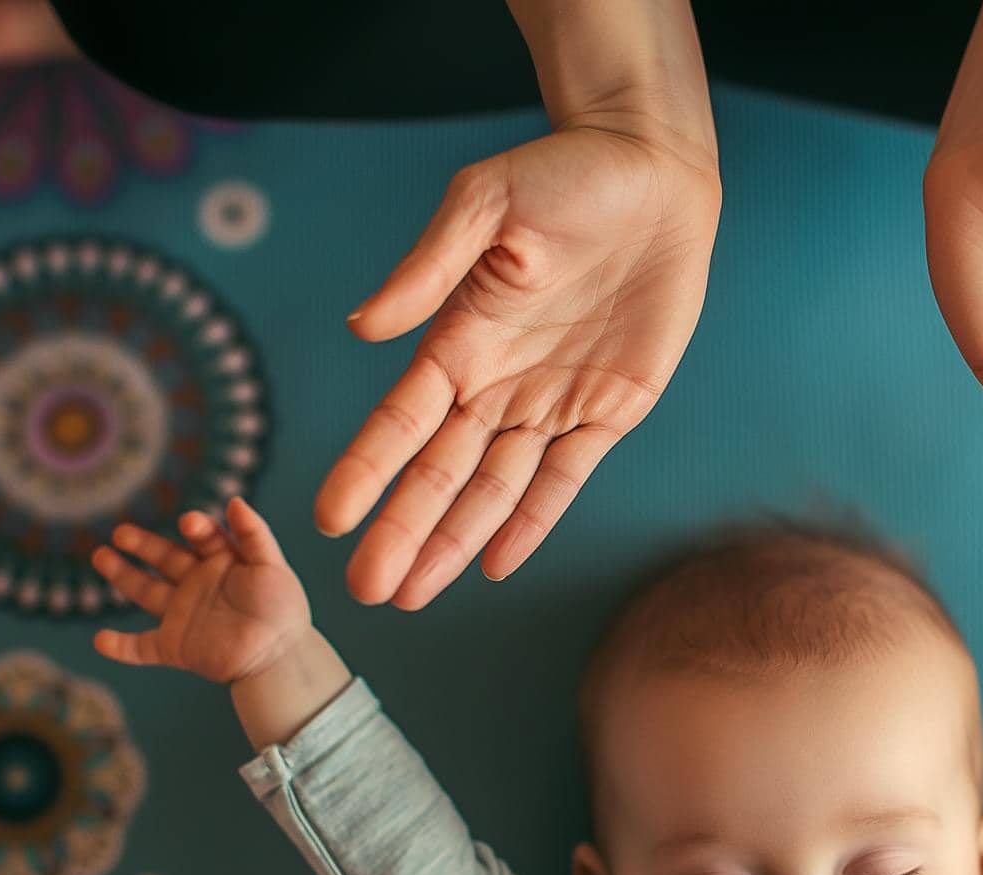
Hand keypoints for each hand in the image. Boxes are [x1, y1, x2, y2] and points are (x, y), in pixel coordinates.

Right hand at [89, 497, 311, 682]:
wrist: (281, 657)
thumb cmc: (282, 610)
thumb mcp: (273, 566)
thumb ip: (255, 534)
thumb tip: (234, 500)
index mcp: (222, 563)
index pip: (202, 537)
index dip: (196, 528)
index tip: (190, 524)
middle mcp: (198, 585)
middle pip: (165, 558)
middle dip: (142, 544)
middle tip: (121, 532)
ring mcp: (183, 615)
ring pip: (146, 592)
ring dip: (123, 575)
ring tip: (100, 556)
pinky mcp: (176, 647)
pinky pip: (142, 648)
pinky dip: (121, 647)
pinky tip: (100, 640)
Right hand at [319, 124, 720, 609]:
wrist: (652, 173)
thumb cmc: (562, 173)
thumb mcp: (486, 203)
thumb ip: (428, 266)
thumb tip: (366, 327)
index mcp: (458, 337)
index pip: (401, 419)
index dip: (367, 469)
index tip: (330, 517)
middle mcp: (496, 380)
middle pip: (440, 472)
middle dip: (402, 531)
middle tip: (364, 590)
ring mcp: (551, 399)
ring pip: (493, 489)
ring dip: (453, 542)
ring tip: (411, 593)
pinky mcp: (609, 408)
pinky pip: (565, 479)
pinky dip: (531, 522)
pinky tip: (495, 564)